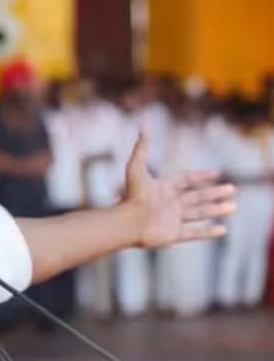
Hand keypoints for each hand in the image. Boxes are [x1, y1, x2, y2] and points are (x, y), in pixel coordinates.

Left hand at [123, 132, 235, 248]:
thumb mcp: (136, 167)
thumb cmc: (132, 195)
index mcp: (163, 189)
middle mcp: (169, 204)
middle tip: (233, 189)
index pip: (186, 180)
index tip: (217, 173)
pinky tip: (223, 230)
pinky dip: (209, 232)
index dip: (201, 176)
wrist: (127, 222)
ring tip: (233, 207)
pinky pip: (194, 234)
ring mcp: (171, 220)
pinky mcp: (173, 235)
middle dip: (215, 193)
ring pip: (199, 214)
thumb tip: (144, 125)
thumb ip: (142, 147)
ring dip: (217, 210)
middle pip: (197, 197)